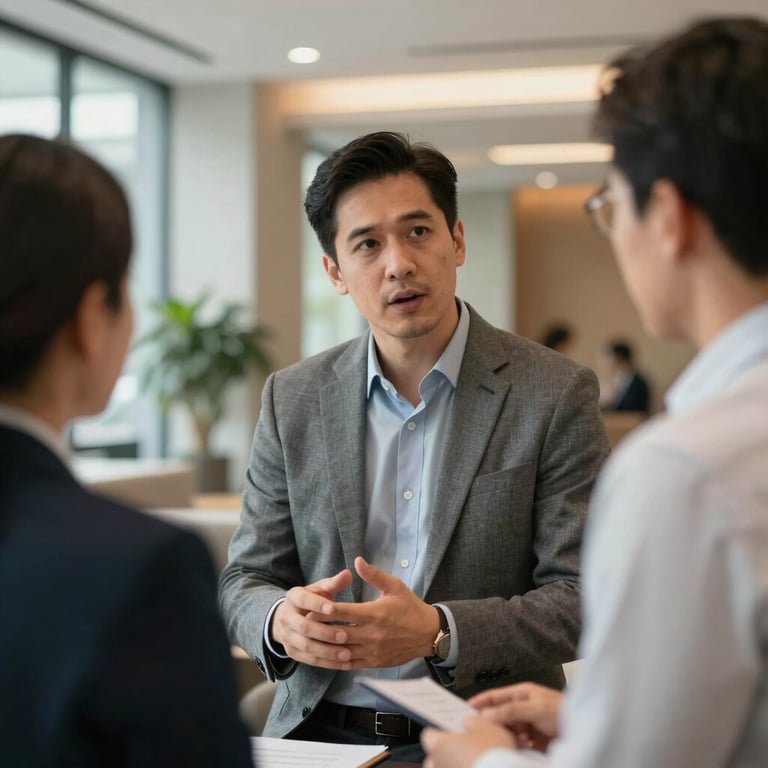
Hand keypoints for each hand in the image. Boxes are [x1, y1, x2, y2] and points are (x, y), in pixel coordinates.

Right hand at [271, 568, 355, 669]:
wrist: (289, 617)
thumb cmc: (312, 599)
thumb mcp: (320, 589)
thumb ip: (333, 583)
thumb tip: (348, 574)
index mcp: (293, 597)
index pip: (303, 599)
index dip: (317, 604)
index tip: (333, 609)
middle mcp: (286, 617)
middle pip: (304, 627)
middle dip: (324, 632)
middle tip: (344, 635)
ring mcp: (288, 636)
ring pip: (306, 646)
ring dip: (327, 651)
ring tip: (347, 653)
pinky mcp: (292, 652)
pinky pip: (310, 660)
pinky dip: (327, 663)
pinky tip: (344, 663)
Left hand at [308, 556, 439, 667]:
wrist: (428, 633)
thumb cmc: (410, 607)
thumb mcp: (395, 586)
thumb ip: (374, 575)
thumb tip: (357, 560)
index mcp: (375, 614)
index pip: (344, 612)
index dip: (325, 611)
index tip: (310, 607)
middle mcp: (373, 634)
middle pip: (339, 633)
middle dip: (320, 629)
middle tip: (304, 624)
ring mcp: (373, 651)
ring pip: (343, 651)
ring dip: (325, 646)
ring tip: (310, 640)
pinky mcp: (375, 662)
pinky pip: (351, 663)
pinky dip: (337, 659)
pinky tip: (326, 655)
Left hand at [421, 717, 515, 767]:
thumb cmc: (493, 756)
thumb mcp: (487, 727)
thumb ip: (473, 721)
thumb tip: (468, 722)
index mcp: (439, 746)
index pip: (428, 735)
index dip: (440, 732)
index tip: (451, 731)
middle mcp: (437, 766)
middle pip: (433, 759)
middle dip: (445, 755)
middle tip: (463, 750)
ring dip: (455, 767)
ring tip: (471, 764)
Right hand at [469, 682, 562, 751]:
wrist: (585, 731)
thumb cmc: (563, 711)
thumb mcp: (536, 708)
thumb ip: (511, 710)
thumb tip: (487, 714)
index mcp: (522, 693)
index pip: (495, 696)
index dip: (480, 701)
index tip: (465, 708)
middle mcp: (523, 707)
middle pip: (499, 715)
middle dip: (493, 723)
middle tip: (483, 731)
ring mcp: (528, 724)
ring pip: (507, 730)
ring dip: (508, 735)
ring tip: (514, 739)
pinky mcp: (533, 740)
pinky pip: (517, 743)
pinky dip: (518, 745)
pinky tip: (524, 746)